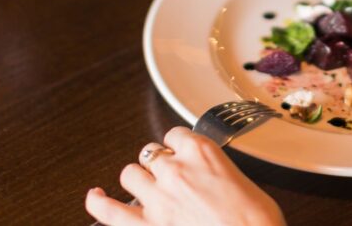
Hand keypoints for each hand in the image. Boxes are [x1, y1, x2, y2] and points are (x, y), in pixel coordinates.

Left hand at [85, 127, 284, 225]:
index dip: (176, 146)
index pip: (175, 135)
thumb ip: (217, 173)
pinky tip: (95, 197)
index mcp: (201, 152)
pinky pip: (110, 211)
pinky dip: (98, 203)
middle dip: (157, 164)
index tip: (180, 153)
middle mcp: (175, 170)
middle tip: (168, 177)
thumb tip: (212, 181)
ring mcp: (157, 198)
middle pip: (151, 153)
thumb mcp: (242, 182)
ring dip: (137, 179)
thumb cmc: (255, 220)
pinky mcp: (146, 225)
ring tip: (144, 187)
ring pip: (130, 174)